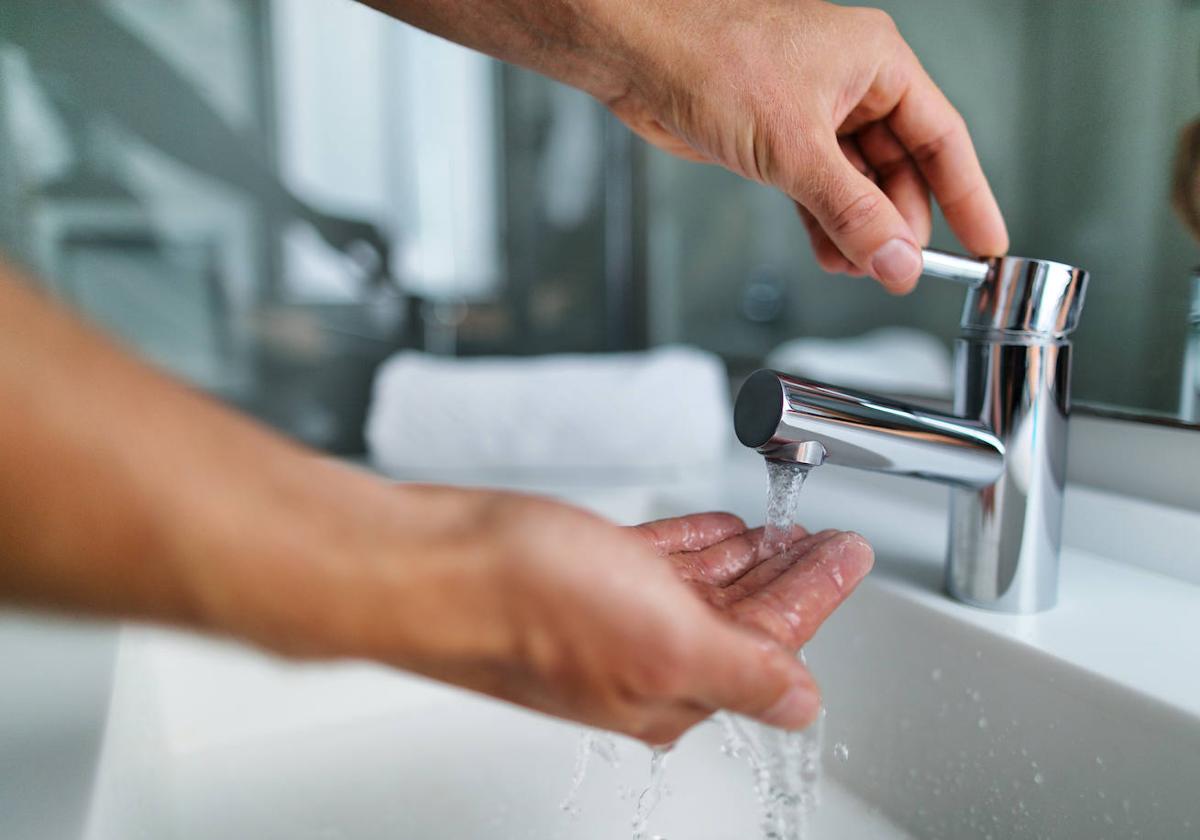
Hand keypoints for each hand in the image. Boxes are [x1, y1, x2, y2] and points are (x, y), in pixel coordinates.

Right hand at [220, 478, 871, 744]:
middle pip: (740, 616)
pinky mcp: (578, 575)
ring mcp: (608, 615)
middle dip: (789, 577)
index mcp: (670, 689)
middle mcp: (642, 659)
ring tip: (783, 530)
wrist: (427, 564)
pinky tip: (714, 529)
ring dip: (747, 558)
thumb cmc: (525, 604)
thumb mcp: (662, 640)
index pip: (771, 643)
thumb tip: (802, 704)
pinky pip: (655, 560)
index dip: (817, 594)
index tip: (849, 553)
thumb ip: (743, 672)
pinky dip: (693, 543)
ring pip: (700, 587)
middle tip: (828, 539)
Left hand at [598, 0, 1007, 291]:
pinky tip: (832, 255)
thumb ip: (850, 210)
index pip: (942, 138)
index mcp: (876, 62)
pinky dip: (826, 224)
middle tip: (898, 269)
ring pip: (858, 184)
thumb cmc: (711, 60)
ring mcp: (813, 112)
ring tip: (860, 269)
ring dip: (859, 231)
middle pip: (901, 168)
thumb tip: (895, 257)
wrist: (640, 58)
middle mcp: (851, 84)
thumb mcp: (795, 147)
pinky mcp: (778, 138)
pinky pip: (819, 190)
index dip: (968, 195)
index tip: (986, 242)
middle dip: (899, 224)